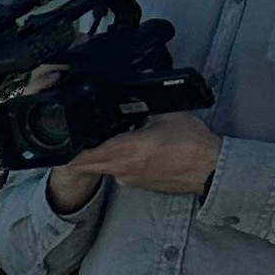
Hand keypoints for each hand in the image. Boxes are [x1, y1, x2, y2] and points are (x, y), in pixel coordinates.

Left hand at [55, 112, 222, 201]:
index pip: (80, 156)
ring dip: (99, 154)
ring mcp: (127, 180)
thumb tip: (135, 89)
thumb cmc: (192, 144)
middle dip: (79, 150)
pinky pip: (117, 172)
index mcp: (124, 151)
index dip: (66, 149)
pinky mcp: (136, 184)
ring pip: (101, 167)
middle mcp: (120, 170)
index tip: (62, 139)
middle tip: (80, 135)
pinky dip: (116, 161)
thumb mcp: (167, 114)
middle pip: (85, 163)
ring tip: (109, 136)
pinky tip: (129, 148)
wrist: (211, 169)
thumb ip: (145, 104)